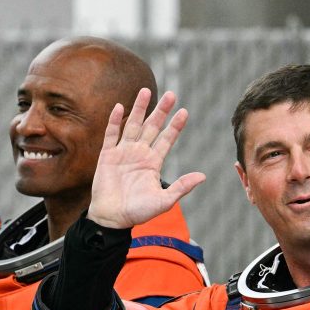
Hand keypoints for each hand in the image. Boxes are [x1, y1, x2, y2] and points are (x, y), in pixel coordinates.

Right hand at [88, 88, 205, 229]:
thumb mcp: (164, 201)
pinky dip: (115, 121)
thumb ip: (181, 187)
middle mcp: (139, 154)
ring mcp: (123, 153)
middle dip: (161, 111)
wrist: (112, 218)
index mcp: (153, 163)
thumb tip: (202, 176)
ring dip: (139, 109)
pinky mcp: (107, 156)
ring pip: (133, 125)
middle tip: (171, 94)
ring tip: (146, 91)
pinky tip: (120, 107)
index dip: (175, 126)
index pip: (166, 139)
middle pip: (152, 127)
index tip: (184, 111)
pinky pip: (111, 135)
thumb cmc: (138, 212)